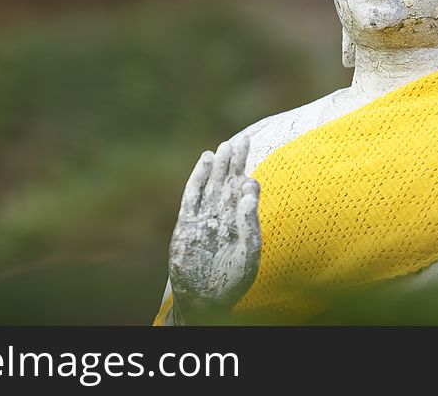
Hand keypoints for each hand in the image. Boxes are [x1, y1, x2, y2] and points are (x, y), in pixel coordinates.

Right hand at [168, 136, 260, 321]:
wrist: (202, 297)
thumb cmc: (230, 279)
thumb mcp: (248, 252)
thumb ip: (250, 223)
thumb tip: (248, 191)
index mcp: (241, 220)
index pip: (247, 192)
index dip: (249, 182)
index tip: (249, 180)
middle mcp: (223, 213)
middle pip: (230, 179)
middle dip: (237, 160)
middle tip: (243, 139)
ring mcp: (205, 214)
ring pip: (213, 182)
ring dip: (220, 164)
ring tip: (226, 145)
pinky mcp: (187, 220)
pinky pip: (193, 192)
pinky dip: (199, 175)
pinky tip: (206, 158)